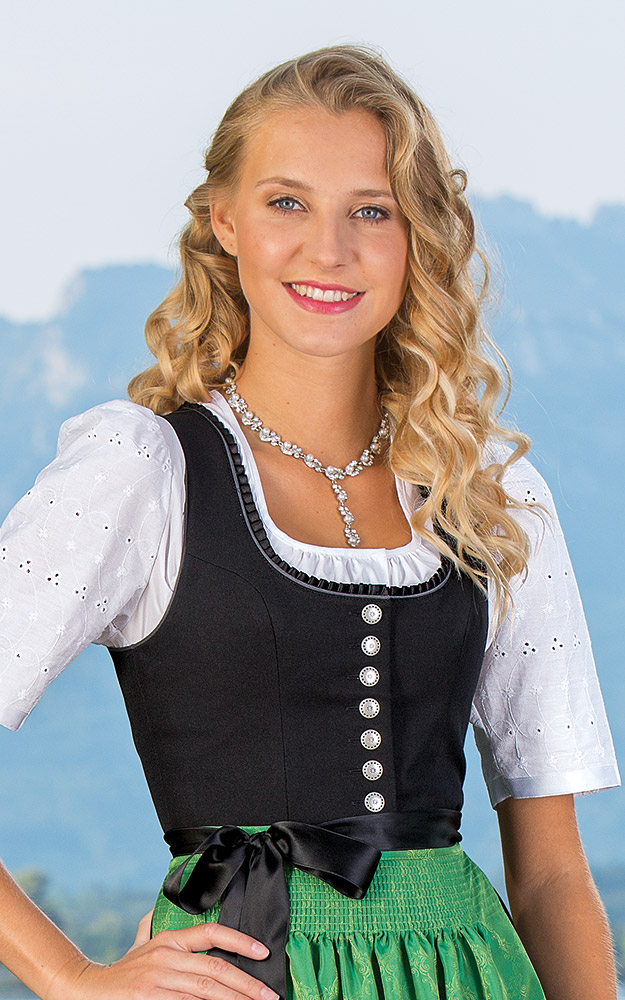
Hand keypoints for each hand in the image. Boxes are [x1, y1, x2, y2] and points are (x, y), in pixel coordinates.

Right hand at [63, 921, 278, 999]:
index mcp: (169, 939)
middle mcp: (166, 956)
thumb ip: (152, 926)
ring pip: (205, 992)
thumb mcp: (140, 943)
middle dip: (246, 984)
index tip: (263, 952)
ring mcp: (159, 980)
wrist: (88, 990)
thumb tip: (158, 906)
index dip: (240, 941)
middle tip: (269, 995)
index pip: (211, 932)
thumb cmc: (121, 971)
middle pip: (215, 969)